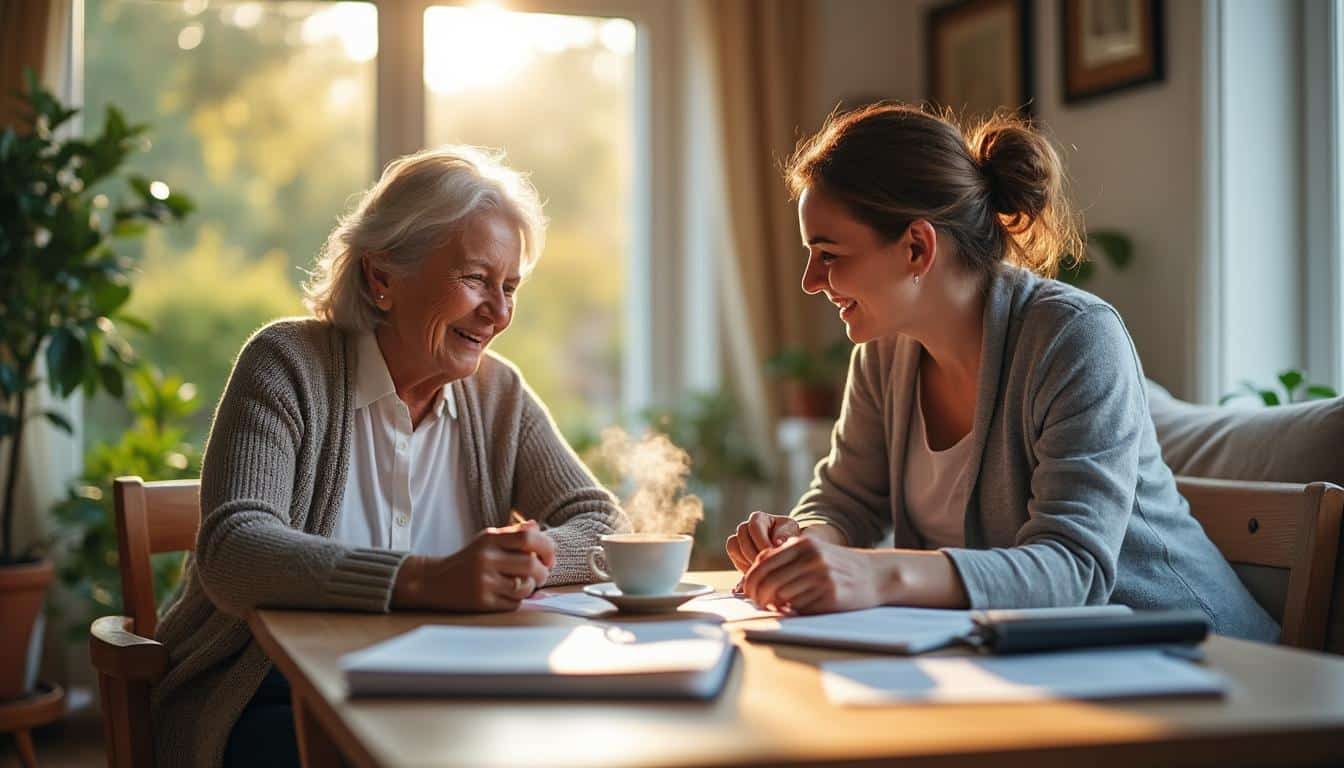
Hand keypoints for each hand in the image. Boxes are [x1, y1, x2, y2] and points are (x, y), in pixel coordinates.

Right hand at [391, 520, 553, 611]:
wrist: (434, 581)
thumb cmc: (468, 559)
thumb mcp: (487, 539)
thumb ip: (513, 533)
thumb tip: (537, 526)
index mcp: (489, 539)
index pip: (528, 538)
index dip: (547, 548)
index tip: (550, 558)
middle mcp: (486, 558)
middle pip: (531, 565)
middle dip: (543, 572)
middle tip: (542, 574)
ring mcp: (483, 582)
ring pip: (524, 587)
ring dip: (531, 588)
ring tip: (524, 584)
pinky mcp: (482, 602)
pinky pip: (513, 603)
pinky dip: (517, 600)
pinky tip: (508, 594)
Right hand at [725, 511, 800, 572]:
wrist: (785, 550)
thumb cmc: (789, 537)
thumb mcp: (791, 532)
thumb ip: (785, 535)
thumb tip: (777, 542)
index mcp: (759, 518)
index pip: (755, 527)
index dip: (762, 541)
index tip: (773, 553)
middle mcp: (745, 526)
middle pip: (742, 536)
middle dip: (754, 553)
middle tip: (767, 565)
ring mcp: (738, 539)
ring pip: (733, 546)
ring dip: (747, 559)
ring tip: (762, 569)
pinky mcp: (735, 553)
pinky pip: (734, 557)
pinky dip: (743, 565)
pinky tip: (757, 571)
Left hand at [741, 536, 883, 613]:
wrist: (876, 575)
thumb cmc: (838, 565)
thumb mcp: (812, 551)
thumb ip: (783, 557)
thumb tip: (752, 573)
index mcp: (803, 545)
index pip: (763, 564)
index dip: (750, 581)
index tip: (748, 592)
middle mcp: (811, 559)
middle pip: (769, 583)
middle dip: (758, 597)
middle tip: (759, 604)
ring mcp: (821, 578)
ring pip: (782, 597)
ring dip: (777, 605)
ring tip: (781, 605)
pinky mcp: (830, 597)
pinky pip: (800, 608)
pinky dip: (795, 610)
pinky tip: (801, 606)